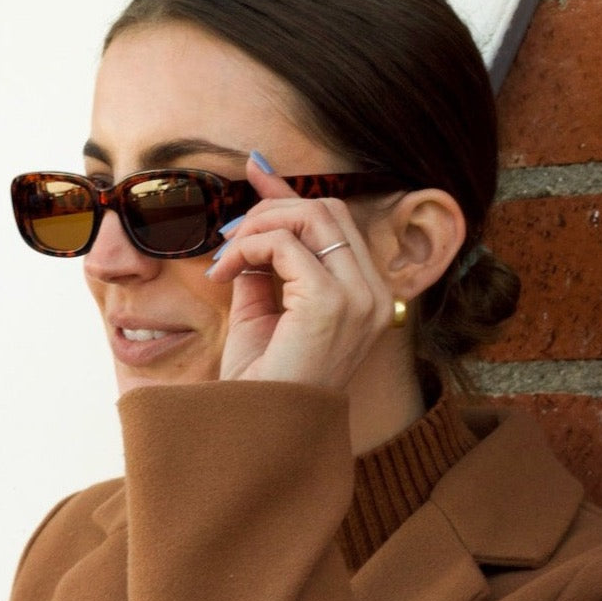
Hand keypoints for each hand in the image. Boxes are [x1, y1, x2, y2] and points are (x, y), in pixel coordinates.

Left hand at [205, 153, 393, 388]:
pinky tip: (226, 274)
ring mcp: (359, 297)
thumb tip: (253, 210)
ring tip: (227, 257)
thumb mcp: (263, 306)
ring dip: (258, 226)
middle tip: (230, 236)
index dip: (292, 195)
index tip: (256, 171)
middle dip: (271, 209)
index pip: (337, 223)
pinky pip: (285, 244)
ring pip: (311, 215)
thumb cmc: (262, 380)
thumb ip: (265, 259)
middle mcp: (375, 295)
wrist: (258, 429)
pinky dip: (248, 248)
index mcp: (367, 297)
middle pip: (329, 209)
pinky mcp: (332, 302)